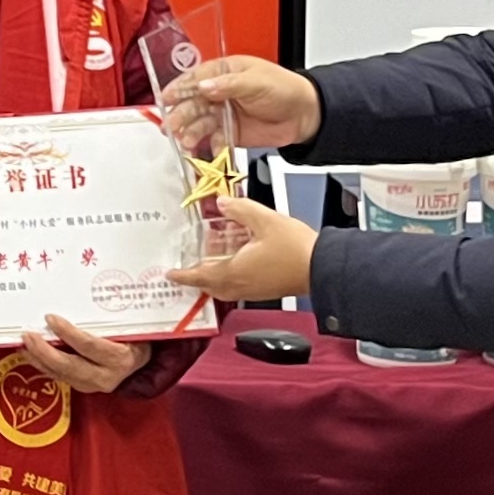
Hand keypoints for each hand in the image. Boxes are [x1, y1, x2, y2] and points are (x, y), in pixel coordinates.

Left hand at [20, 314, 143, 394]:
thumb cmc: (135, 336)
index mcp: (121, 358)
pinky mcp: (83, 387)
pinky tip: (29, 354)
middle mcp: (107, 375)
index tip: (51, 318)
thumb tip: (87, 288)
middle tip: (29, 335)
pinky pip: (59, 377)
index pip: (90, 346)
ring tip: (23, 344)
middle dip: (46, 352)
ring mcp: (94, 385)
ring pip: (62, 374)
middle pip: (71, 366)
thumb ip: (112, 313)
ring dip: (39, 359)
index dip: (68, 333)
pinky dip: (42, 365)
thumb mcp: (130, 325)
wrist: (142, 361)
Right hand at [167, 55, 320, 154]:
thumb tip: (204, 86)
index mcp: (225, 72)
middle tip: (171, 126)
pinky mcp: (231, 132)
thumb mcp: (256, 81)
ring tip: (186, 142)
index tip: (166, 98)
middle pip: (193, 103)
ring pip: (200, 123)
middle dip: (180, 115)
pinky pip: (214, 140)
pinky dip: (208, 146)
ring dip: (190, 132)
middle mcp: (221, 93)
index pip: (196, 79)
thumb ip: (228, 84)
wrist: (306, 115)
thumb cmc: (285, 89)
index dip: (179, 88)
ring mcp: (225, 114)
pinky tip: (205, 151)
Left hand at [167, 194, 317, 304]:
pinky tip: (238, 262)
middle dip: (198, 278)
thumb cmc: (296, 249)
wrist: (322, 266)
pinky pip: (241, 287)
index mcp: (236, 271)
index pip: (201, 277)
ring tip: (211, 261)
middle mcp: (243, 285)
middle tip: (188, 269)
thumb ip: (240, 210)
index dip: (184, 276)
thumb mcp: (264, 220)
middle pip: (212, 286)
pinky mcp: (267, 290)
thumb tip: (222, 203)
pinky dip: (232, 277)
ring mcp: (256, 290)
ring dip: (215, 278)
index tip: (171, 275)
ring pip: (227, 288)